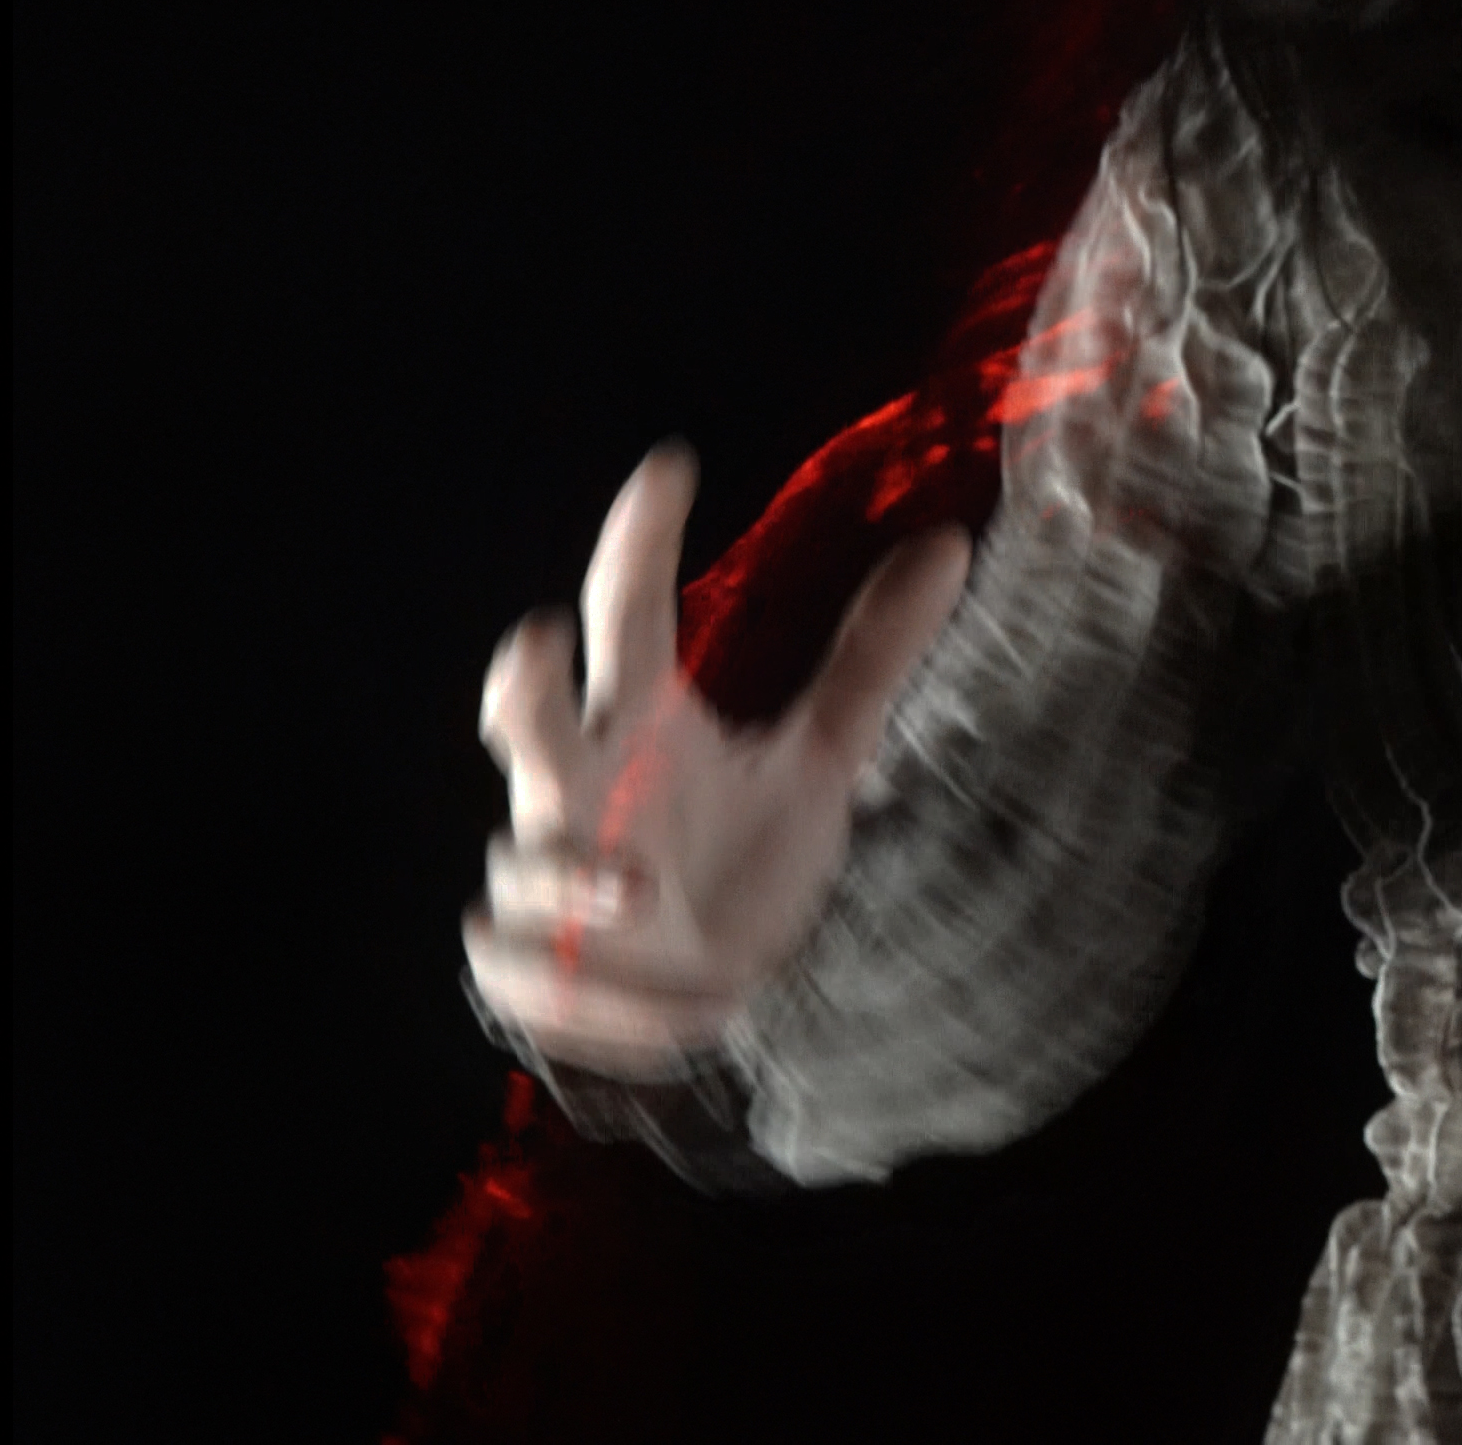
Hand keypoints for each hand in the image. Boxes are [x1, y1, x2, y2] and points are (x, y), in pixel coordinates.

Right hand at [465, 446, 969, 1077]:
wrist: (718, 983)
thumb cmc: (745, 852)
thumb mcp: (821, 756)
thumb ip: (871, 657)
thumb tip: (950, 544)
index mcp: (646, 721)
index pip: (630, 612)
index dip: (641, 539)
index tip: (671, 466)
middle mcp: (584, 784)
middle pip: (526, 712)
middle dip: (521, 680)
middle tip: (541, 639)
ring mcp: (548, 873)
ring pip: (518, 853)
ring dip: (569, 872)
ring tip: (643, 890)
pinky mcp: (528, 964)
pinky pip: (511, 962)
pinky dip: (568, 980)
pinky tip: (640, 997)